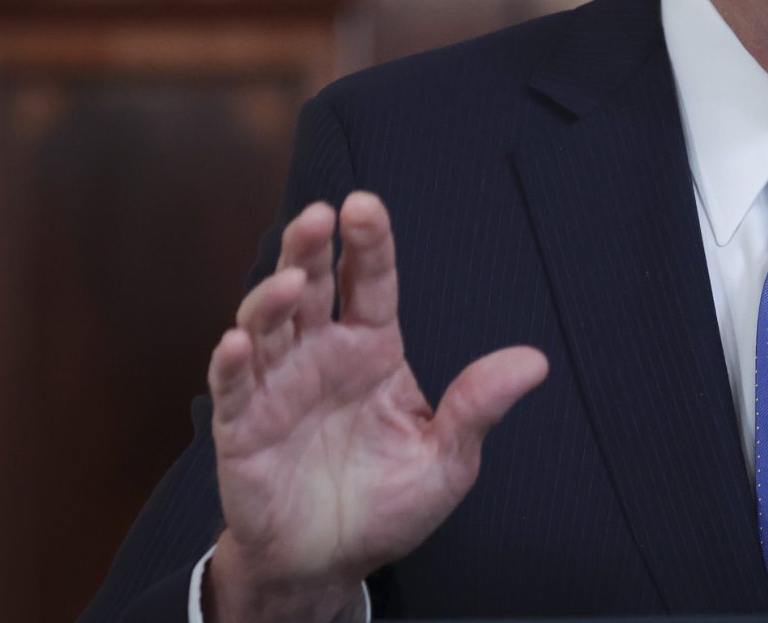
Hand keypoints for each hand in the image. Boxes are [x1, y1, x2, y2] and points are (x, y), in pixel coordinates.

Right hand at [205, 191, 547, 622]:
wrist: (331, 563)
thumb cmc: (388, 503)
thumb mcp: (448, 458)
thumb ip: (478, 407)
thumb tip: (535, 362)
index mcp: (372, 349)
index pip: (370, 282)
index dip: (367, 243)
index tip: (364, 205)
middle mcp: (321, 355)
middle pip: (311, 286)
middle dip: (310, 248)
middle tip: (319, 215)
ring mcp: (278, 387)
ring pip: (267, 324)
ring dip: (271, 298)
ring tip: (289, 284)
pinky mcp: (242, 428)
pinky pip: (234, 387)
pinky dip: (233, 363)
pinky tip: (239, 343)